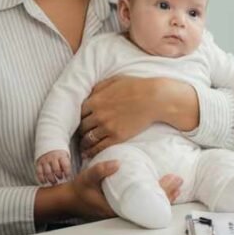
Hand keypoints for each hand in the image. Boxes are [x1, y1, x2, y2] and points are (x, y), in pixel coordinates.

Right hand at [35, 150, 71, 185]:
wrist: (48, 146)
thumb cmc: (59, 156)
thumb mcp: (65, 157)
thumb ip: (66, 165)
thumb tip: (68, 177)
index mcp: (61, 156)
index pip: (66, 165)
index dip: (68, 173)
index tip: (69, 179)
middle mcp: (53, 158)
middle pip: (56, 169)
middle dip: (59, 176)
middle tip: (60, 179)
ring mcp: (45, 161)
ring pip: (48, 172)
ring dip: (51, 179)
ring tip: (54, 182)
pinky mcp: (39, 163)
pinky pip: (39, 173)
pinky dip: (42, 179)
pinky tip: (44, 182)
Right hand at [61, 161, 185, 220]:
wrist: (70, 199)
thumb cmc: (80, 189)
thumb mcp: (87, 177)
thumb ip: (101, 171)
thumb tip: (117, 164)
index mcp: (117, 208)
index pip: (145, 204)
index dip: (160, 194)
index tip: (171, 182)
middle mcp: (123, 212)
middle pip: (150, 207)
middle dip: (167, 195)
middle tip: (179, 182)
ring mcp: (124, 211)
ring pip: (148, 207)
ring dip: (162, 196)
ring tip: (177, 187)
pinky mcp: (123, 206)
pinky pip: (142, 204)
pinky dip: (154, 196)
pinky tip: (162, 189)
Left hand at [79, 76, 194, 158]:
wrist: (154, 98)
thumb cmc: (136, 86)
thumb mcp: (114, 81)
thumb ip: (98, 88)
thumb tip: (89, 94)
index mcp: (95, 100)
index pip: (79, 113)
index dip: (80, 117)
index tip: (82, 121)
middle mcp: (98, 115)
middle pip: (82, 127)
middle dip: (82, 131)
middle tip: (82, 135)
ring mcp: (107, 127)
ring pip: (88, 139)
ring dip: (84, 143)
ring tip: (84, 147)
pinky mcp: (117, 137)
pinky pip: (99, 147)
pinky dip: (92, 151)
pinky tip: (90, 154)